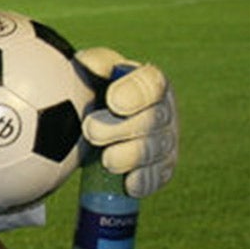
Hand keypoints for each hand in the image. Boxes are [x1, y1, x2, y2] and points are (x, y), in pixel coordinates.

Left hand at [76, 47, 178, 196]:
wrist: (84, 124)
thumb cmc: (89, 91)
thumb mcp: (87, 72)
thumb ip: (93, 64)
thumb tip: (90, 65)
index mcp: (149, 83)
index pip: (151, 84)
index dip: (136, 94)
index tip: (113, 102)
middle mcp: (163, 111)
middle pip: (153, 121)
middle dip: (123, 128)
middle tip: (91, 131)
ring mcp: (165, 141)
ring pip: (155, 151)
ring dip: (130, 156)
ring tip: (106, 160)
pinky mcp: (161, 168)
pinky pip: (158, 177)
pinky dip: (143, 182)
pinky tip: (129, 184)